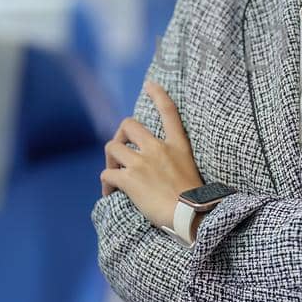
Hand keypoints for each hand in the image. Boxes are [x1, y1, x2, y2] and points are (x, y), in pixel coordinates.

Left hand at [101, 79, 205, 227]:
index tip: (150, 85)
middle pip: (128, 125)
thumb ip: (176, 162)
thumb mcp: (192, 171)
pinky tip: (110, 193)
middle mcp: (158, 148)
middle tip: (120, 152)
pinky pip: (107, 174)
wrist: (190, 216)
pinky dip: (106, 184)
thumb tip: (161, 169)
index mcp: (177, 145)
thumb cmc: (195, 202)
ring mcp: (142, 162)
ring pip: (112, 147)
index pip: (169, 112)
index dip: (158, 94)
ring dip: (109, 160)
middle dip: (119, 136)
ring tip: (113, 174)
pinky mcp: (129, 179)